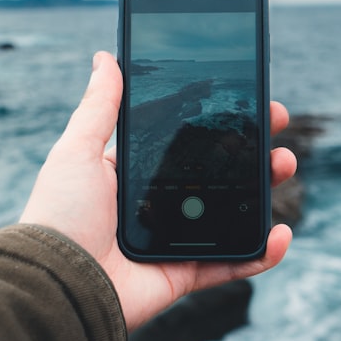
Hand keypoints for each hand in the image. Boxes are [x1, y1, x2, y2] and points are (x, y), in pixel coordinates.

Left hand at [18, 51, 296, 329]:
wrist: (57, 282)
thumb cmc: (60, 213)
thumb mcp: (77, 150)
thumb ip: (99, 107)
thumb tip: (104, 58)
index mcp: (131, 174)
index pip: (183, 142)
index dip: (215, 122)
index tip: (245, 101)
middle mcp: (154, 205)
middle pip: (215, 174)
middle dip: (250, 150)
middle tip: (275, 129)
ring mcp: (172, 240)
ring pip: (230, 213)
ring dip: (264, 191)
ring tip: (283, 165)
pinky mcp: (182, 274)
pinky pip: (231, 264)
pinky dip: (261, 254)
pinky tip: (281, 234)